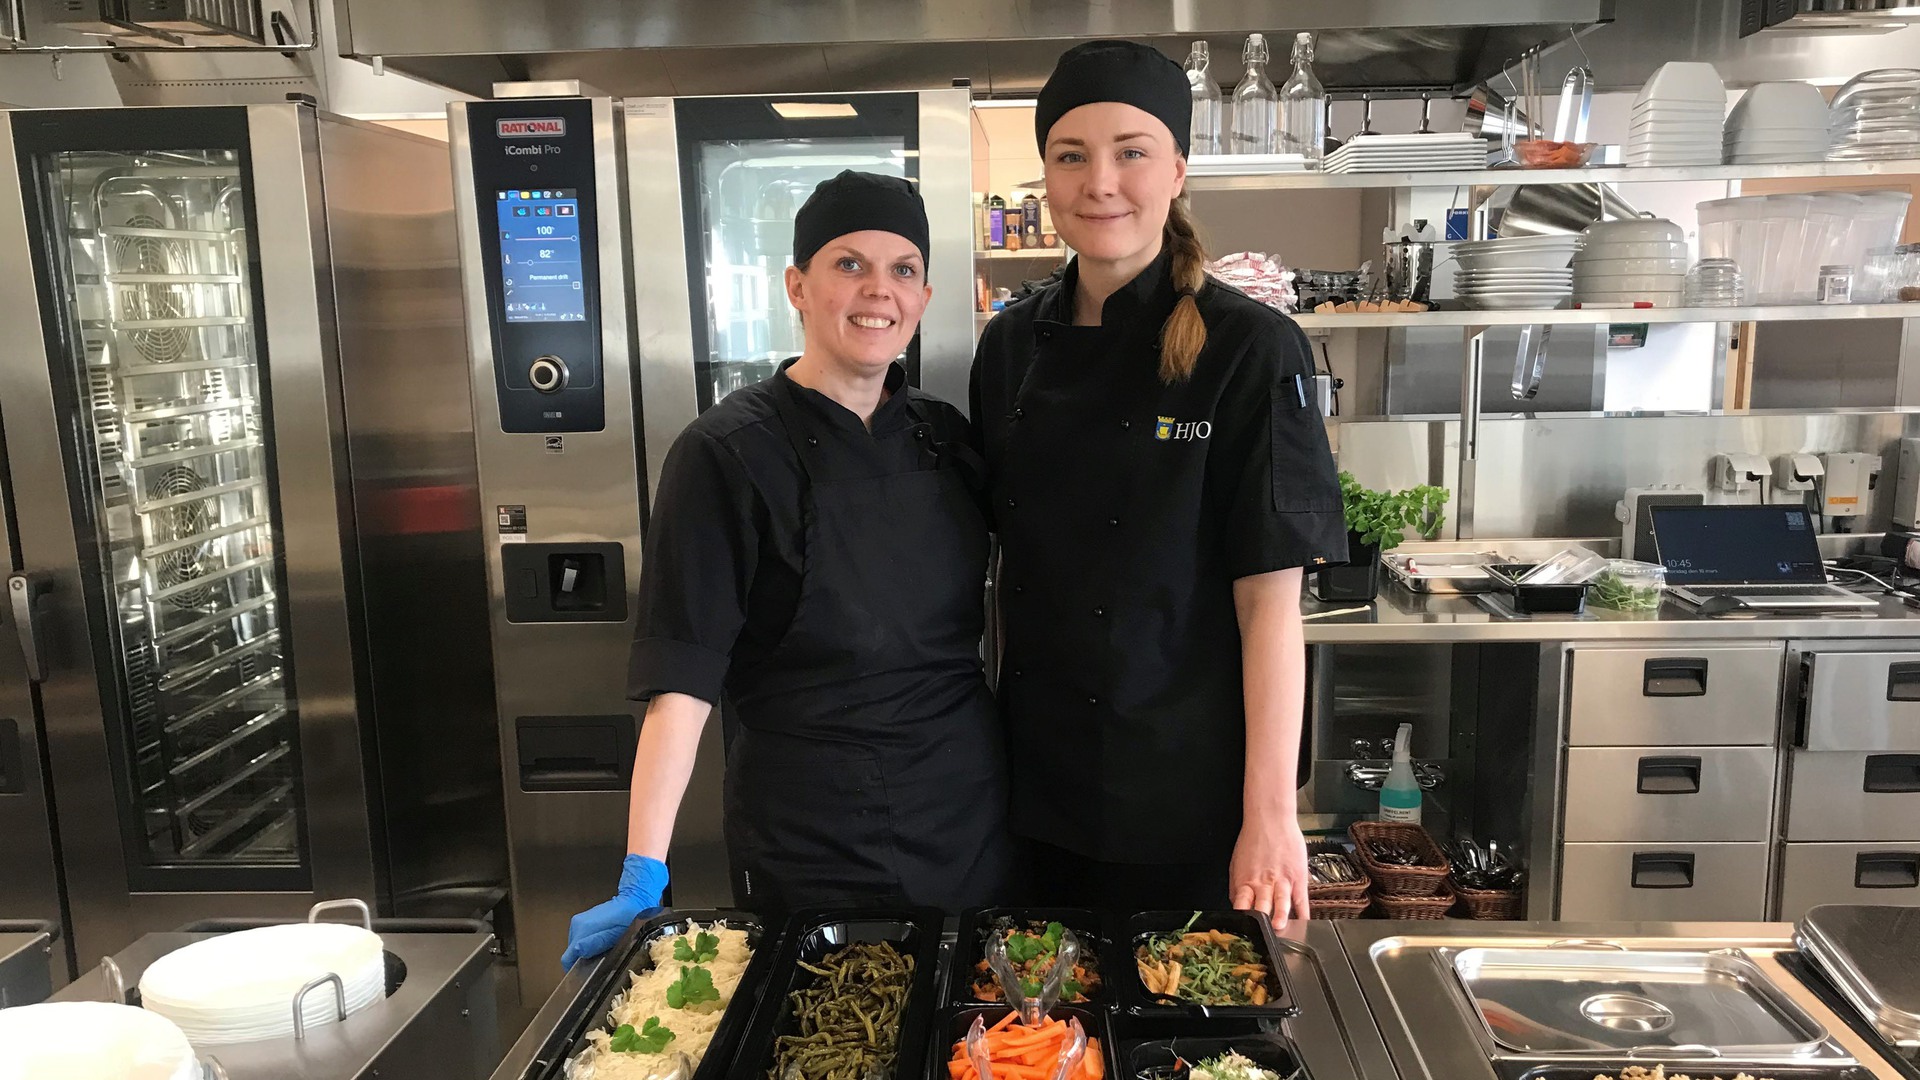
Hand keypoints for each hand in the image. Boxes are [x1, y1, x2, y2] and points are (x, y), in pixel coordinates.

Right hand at [561, 854, 669, 970]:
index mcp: (582, 928)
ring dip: (588, 952)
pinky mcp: (582, 921)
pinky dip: (589, 945)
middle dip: (584, 960)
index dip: (577, 970)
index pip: (567, 958)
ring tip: (605, 949)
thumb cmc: (630, 917)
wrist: (634, 899)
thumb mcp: (618, 934)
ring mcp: (578, 922)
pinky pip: (581, 940)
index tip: (589, 974)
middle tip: (603, 959)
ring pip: (576, 947)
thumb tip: (578, 951)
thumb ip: (598, 943)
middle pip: (572, 954)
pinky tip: (603, 942)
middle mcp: (576, 924)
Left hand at [1229, 815, 1309, 931]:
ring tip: (1280, 928)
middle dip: (1262, 923)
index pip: (1242, 905)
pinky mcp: (1298, 878)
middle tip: (1263, 936)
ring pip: (1281, 903)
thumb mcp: (1237, 864)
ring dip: (1280, 916)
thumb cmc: (1253, 840)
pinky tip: (1304, 924)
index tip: (1243, 933)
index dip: (1242, 920)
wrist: (1271, 820)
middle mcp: (1263, 883)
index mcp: (1246, 881)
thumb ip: (1238, 887)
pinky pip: (1301, 900)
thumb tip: (1237, 905)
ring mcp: (1282, 881)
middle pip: (1261, 907)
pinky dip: (1303, 913)